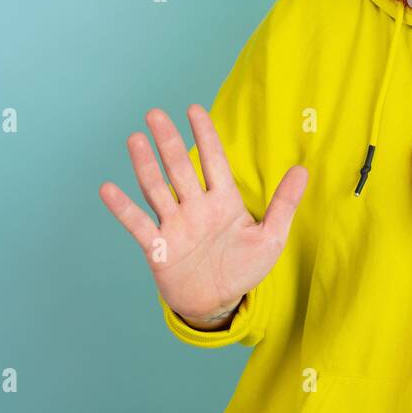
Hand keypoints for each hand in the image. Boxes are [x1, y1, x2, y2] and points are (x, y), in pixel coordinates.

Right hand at [99, 105, 307, 323]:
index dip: (205, 135)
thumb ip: (284, 204)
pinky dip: (123, 208)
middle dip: (169, 141)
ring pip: (157, 189)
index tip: (194, 109)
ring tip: (135, 139)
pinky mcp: (158, 247)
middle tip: (155, 113)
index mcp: (224, 201)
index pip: (214, 161)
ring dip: (145, 165)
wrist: (218, 303)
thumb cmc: (244, 268)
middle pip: (180, 168)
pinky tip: (108, 188)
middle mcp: (196, 207)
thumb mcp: (271, 237)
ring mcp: (175, 225)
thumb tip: (303, 169)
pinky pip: (138, 224)